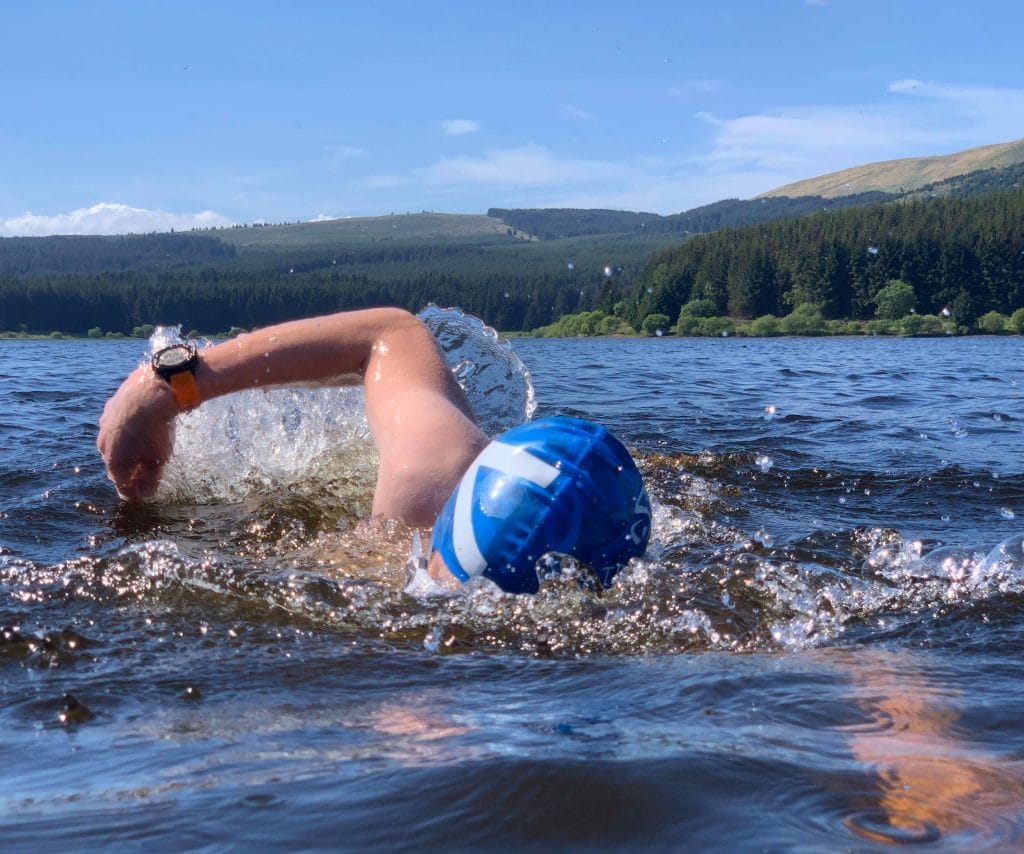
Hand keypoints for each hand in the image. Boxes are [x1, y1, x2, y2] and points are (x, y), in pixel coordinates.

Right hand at [96, 366, 180, 500]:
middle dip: (129, 472)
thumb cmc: (156, 430)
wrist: (150, 392)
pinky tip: (140, 426)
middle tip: (144, 473)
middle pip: (116, 465)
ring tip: (143, 449)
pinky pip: (117, 425)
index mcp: (113, 462)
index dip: (134, 493)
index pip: (122, 486)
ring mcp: (103, 425)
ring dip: (126, 449)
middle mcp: (102, 445)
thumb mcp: (158, 460)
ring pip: (114, 443)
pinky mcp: (109, 409)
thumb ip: (150, 479)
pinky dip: (127, 430)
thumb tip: (145, 493)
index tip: (144, 494)